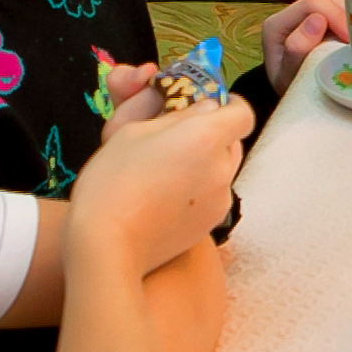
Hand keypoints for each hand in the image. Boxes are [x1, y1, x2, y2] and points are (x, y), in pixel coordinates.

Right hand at [67, 88, 251, 274]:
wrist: (108, 245)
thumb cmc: (112, 180)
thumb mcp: (133, 131)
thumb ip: (177, 115)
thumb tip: (208, 109)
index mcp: (206, 136)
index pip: (243, 113)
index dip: (229, 106)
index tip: (208, 106)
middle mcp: (222, 168)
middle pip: (232, 142)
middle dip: (213, 135)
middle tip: (178, 140)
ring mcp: (220, 199)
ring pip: (222, 170)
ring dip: (205, 164)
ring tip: (167, 172)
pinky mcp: (212, 224)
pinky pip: (213, 196)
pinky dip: (198, 190)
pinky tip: (166, 198)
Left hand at [261, 0, 348, 87]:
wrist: (296, 92)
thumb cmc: (294, 87)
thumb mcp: (291, 77)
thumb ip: (297, 51)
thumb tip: (316, 20)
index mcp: (277, 25)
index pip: (313, 4)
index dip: (337, 17)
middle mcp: (291, 11)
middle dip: (347, 14)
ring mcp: (308, 8)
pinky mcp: (323, 10)